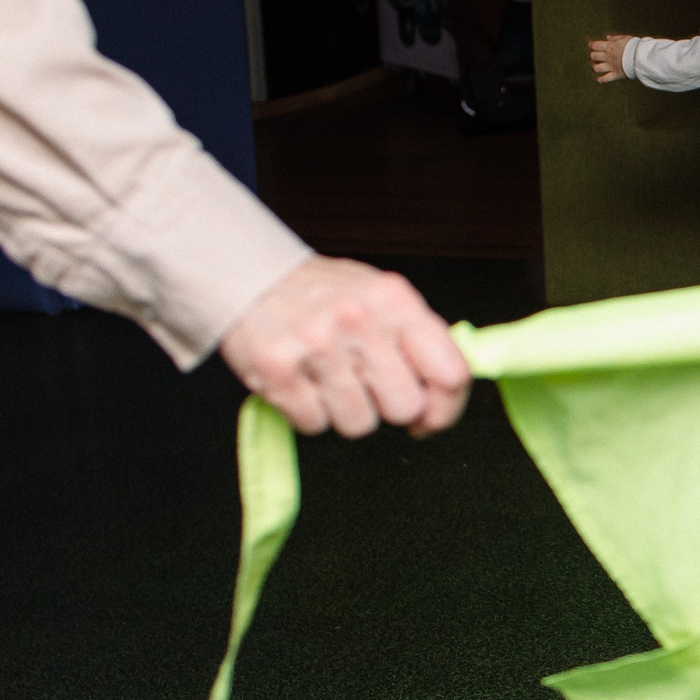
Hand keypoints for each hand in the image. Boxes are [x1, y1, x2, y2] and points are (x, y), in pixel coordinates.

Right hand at [219, 257, 471, 437]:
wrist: (249, 274)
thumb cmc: (324, 294)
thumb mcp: (383, 296)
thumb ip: (422, 338)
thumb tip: (450, 390)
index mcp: (395, 300)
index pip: (450, 373)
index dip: (446, 407)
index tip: (432, 415)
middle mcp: (358, 319)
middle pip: (406, 407)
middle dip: (391, 407)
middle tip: (369, 387)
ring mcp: (315, 345)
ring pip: (360, 424)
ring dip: (347, 410)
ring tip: (329, 377)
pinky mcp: (276, 370)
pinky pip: (314, 425)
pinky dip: (309, 413)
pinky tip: (303, 382)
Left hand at [590, 34, 632, 81]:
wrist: (642, 56)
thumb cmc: (635, 46)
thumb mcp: (626, 38)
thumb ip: (616, 38)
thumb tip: (607, 38)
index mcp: (609, 46)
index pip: (594, 45)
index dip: (592, 46)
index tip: (592, 46)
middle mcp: (608, 56)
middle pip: (593, 56)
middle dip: (594, 56)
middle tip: (597, 57)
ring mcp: (611, 66)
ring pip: (597, 68)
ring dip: (596, 67)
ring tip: (598, 67)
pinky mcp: (616, 74)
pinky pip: (605, 79)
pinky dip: (601, 80)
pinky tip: (599, 80)